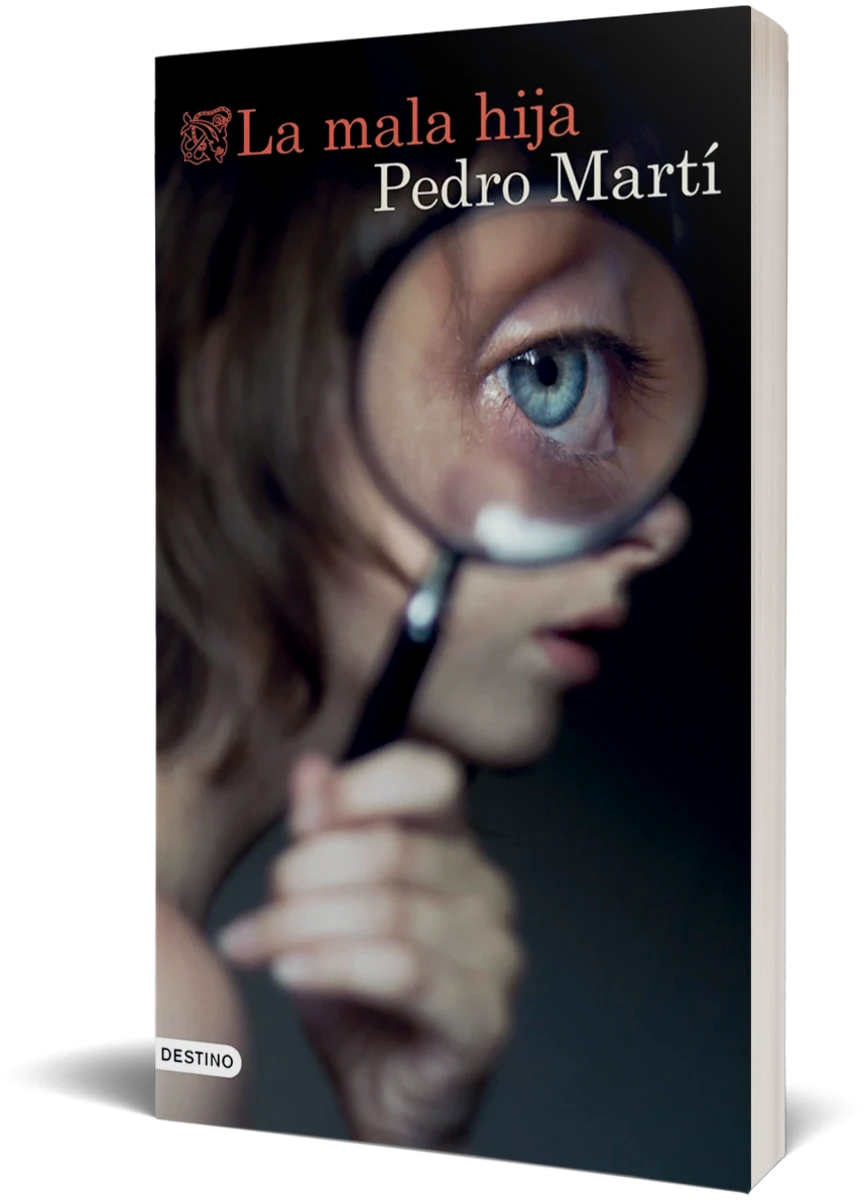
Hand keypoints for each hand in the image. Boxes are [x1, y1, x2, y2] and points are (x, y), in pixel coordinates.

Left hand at [217, 743, 523, 1149]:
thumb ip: (323, 837)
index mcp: (455, 848)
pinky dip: (336, 966)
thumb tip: (311, 770)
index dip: (359, 787)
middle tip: (257, 911)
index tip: (299, 822)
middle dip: (305, 875)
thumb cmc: (362, 995)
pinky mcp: (485, 1016)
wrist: (388, 1094)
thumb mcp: (327, 904)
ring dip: (301, 927)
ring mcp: (495, 954)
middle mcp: (486, 891)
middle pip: (390, 848)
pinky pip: (404, 972)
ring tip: (254, 945)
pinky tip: (292, 973)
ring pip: (389, 911)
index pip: (427, 777)